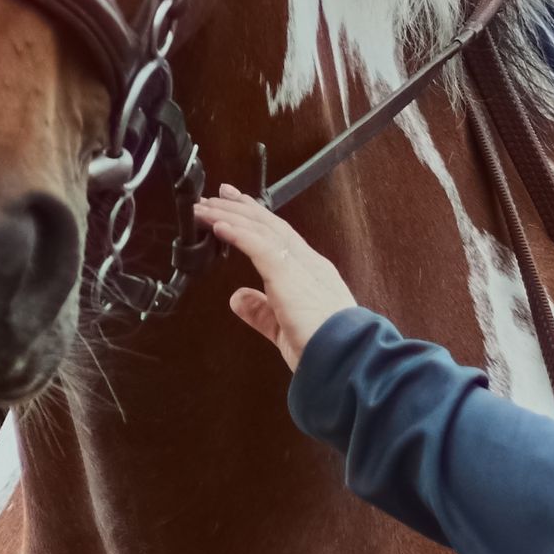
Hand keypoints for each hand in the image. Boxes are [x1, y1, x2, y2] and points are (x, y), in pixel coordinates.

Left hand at [191, 187, 361, 369]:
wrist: (347, 360)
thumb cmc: (323, 350)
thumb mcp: (283, 329)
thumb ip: (260, 312)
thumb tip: (236, 298)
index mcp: (311, 274)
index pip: (281, 238)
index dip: (257, 220)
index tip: (237, 206)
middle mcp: (308, 263)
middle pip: (269, 225)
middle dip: (242, 207)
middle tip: (219, 193)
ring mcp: (301, 266)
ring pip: (261, 230)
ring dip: (231, 216)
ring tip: (206, 207)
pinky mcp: (289, 275)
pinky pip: (259, 246)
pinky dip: (238, 233)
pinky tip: (219, 225)